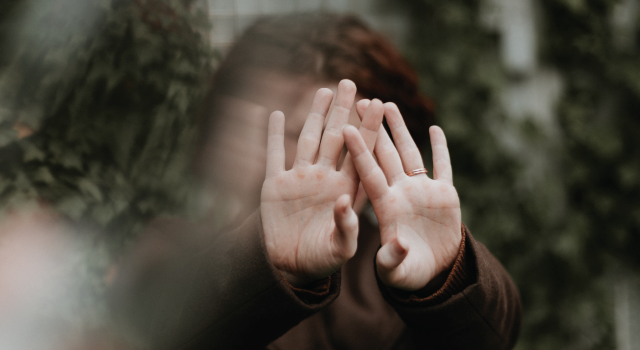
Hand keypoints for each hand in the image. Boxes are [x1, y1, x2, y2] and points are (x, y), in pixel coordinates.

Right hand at [260, 80, 383, 286]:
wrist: (291, 268)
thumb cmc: (323, 261)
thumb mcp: (340, 249)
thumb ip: (347, 227)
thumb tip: (345, 202)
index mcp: (346, 190)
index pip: (361, 153)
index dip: (369, 128)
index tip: (379, 104)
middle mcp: (325, 179)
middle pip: (337, 138)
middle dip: (344, 111)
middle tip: (351, 83)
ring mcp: (300, 179)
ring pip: (309, 139)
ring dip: (315, 115)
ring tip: (324, 90)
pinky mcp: (275, 186)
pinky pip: (274, 155)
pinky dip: (274, 135)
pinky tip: (278, 114)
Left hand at [343, 101, 461, 290]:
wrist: (433, 273)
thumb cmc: (406, 274)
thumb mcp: (395, 271)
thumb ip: (392, 259)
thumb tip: (398, 244)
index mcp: (385, 206)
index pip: (368, 173)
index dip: (359, 151)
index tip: (347, 127)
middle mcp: (400, 192)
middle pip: (385, 154)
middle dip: (375, 128)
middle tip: (362, 100)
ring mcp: (422, 191)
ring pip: (409, 153)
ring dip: (400, 129)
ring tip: (389, 104)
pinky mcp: (444, 195)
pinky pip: (443, 167)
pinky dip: (441, 149)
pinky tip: (435, 129)